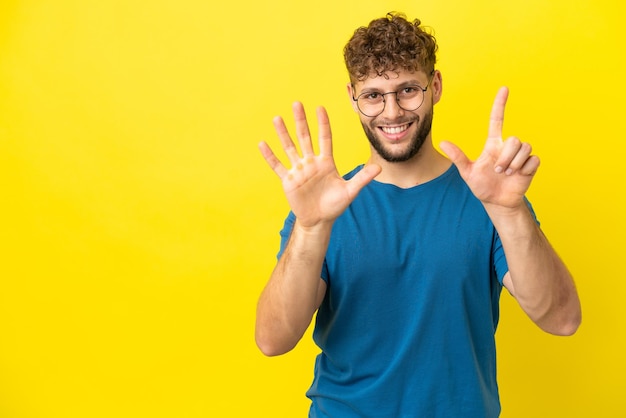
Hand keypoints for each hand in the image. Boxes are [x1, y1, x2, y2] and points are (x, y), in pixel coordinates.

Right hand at [259, 102, 380, 227]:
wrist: (318, 220)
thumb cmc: (335, 205)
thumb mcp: (350, 191)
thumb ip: (362, 178)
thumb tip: (380, 168)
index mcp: (326, 162)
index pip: (324, 138)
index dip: (323, 123)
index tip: (320, 107)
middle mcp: (311, 162)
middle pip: (305, 137)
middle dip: (301, 121)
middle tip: (297, 103)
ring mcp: (299, 170)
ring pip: (289, 148)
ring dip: (283, 133)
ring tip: (276, 118)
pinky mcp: (288, 180)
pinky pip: (278, 166)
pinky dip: (270, 156)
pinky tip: (262, 144)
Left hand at [439, 87, 539, 209]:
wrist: (497, 202)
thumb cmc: (482, 186)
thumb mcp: (468, 173)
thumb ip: (458, 157)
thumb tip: (442, 142)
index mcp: (493, 145)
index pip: (497, 120)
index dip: (500, 104)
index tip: (504, 89)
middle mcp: (507, 147)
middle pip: (514, 139)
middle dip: (506, 156)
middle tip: (498, 171)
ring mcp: (520, 156)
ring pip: (525, 147)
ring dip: (514, 163)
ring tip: (507, 174)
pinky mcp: (530, 165)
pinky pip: (533, 159)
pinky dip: (525, 169)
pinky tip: (519, 176)